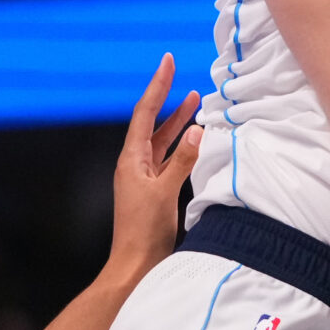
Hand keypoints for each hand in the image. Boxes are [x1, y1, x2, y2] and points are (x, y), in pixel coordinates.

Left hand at [104, 53, 201, 283]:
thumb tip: (198, 129)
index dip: (158, 86)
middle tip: (180, 75)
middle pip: (152, 123)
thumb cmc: (144, 232)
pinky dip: (183, 147)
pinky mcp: (155, 192)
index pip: (145, 113)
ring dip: (178, 122)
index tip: (167, 62)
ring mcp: (145, 179)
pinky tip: (196, 141)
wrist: (135, 267)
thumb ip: (184, 161)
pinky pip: (170, 160)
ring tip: (194, 101)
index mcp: (131, 160)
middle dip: (168, 99)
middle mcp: (135, 165)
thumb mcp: (165, 192)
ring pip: (163, 142)